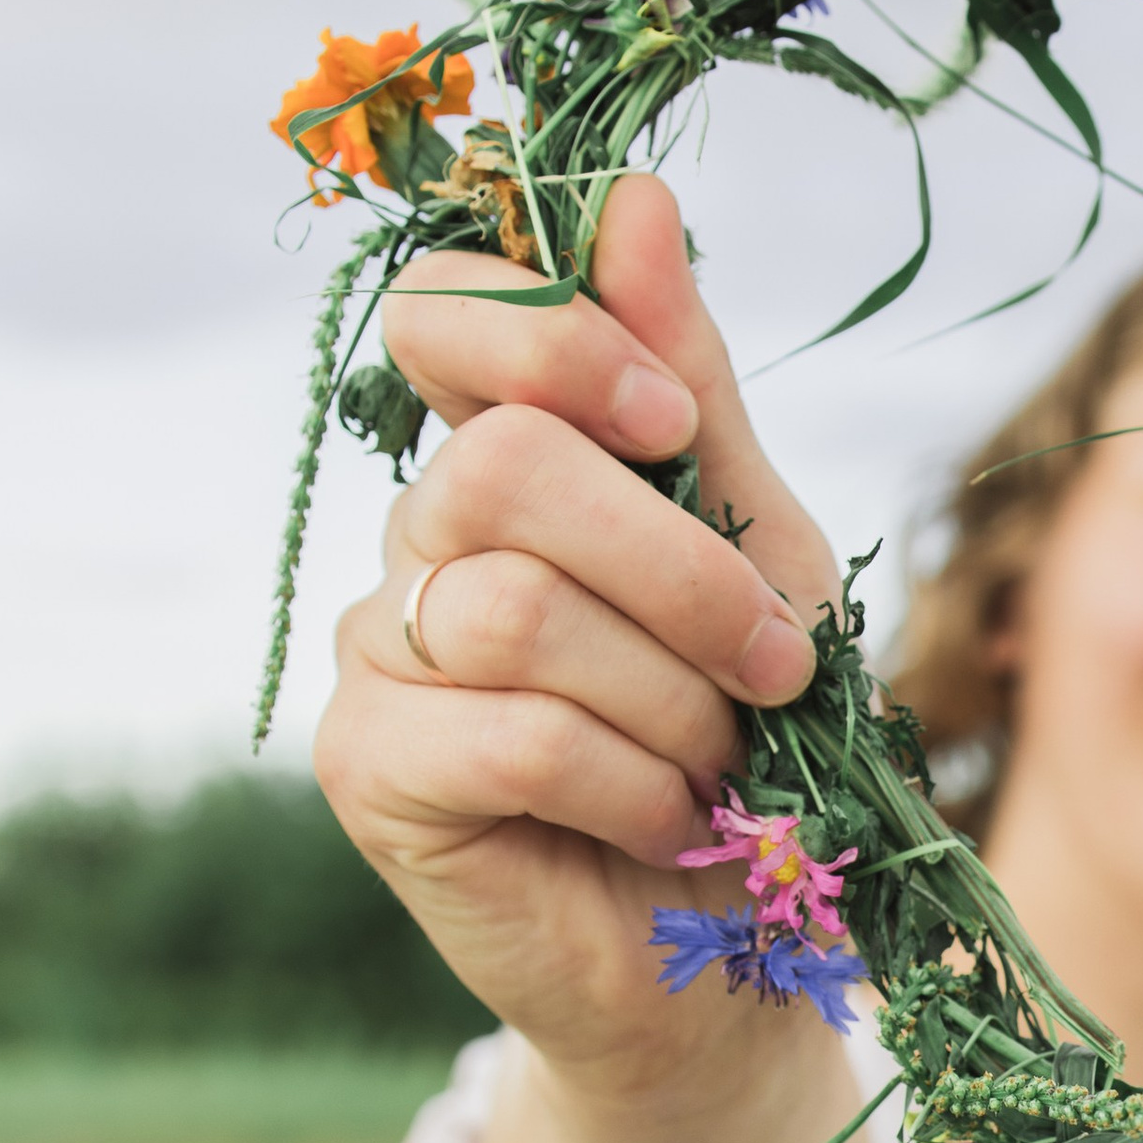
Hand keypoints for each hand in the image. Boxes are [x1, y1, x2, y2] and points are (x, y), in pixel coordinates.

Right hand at [314, 172, 840, 1087]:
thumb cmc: (746, 734)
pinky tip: (664, 819)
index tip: (671, 420)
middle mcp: (414, 539)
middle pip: (503, 467)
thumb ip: (688, 383)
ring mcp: (372, 652)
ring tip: (718, 762)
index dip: (549, 336)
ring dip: (671, 698)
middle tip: (774, 663)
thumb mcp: (756, 544)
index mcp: (499, 454)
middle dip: (677, 567)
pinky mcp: (368, 772)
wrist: (729, 946)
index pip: (440, 312)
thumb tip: (637, 196)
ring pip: (517, 613)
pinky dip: (633, 780)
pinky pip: (514, 735)